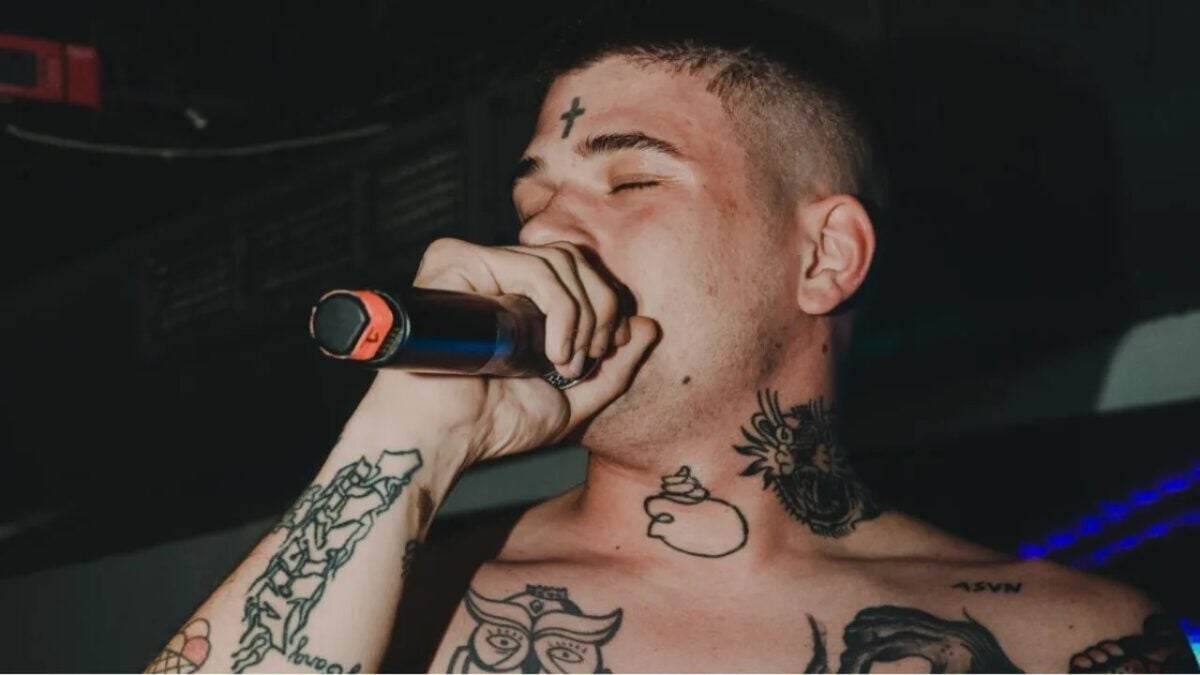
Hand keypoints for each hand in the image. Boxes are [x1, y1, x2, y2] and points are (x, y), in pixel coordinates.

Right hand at [345, 237, 659, 467]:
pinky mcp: (457, 262)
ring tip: (565, 361)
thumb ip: (613, 368)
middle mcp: (494, 273)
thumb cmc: (493, 424)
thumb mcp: (571, 400)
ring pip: (559, 260)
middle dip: (601, 308)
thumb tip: (650, 326)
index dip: (605, 305)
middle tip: (588, 358)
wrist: (444, 439)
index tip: (604, 353)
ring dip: (581, 315)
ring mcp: (475, 264)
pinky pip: (532, 266)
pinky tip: (552, 349)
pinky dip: (560, 308)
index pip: (577, 270)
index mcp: (516, 296)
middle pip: (574, 258)